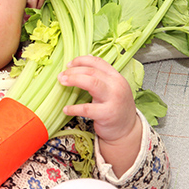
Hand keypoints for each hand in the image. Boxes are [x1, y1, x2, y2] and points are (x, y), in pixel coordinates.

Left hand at [58, 55, 141, 175]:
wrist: (127, 130)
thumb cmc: (115, 107)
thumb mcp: (112, 88)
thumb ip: (101, 75)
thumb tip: (85, 59)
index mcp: (116, 77)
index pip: (98, 62)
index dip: (81, 60)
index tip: (69, 64)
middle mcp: (116, 86)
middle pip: (92, 71)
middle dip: (73, 71)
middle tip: (61, 75)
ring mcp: (113, 100)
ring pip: (92, 83)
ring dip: (74, 80)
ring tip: (62, 82)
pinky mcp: (107, 114)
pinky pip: (87, 109)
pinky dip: (74, 108)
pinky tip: (66, 109)